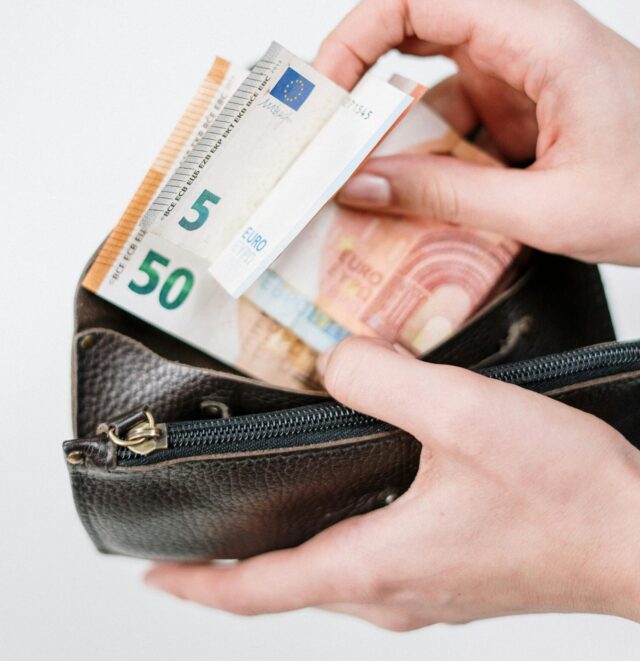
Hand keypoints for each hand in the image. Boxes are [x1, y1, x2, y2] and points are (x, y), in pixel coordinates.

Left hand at [145, 338, 639, 627]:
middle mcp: (395, 592)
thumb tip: (334, 359)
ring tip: (264, 509)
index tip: (155, 569)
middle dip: (238, 562)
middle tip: (204, 527)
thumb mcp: (461, 413)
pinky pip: (376, 562)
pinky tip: (356, 493)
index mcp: (376, 564)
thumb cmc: (566, 496)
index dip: (198, 581)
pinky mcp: (458, 575)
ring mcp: (429, 590)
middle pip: (289, 587)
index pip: (258, 590)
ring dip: (290, 549)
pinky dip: (341, 536)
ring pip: (334, 574)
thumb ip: (382, 378)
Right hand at [313, 0, 639, 265]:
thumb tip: (360, 185)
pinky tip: (415, 195)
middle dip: (357, 91)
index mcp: (536, 34)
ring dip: (394, 136)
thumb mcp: (548, 207)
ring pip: (426, 84)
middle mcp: (523, 35)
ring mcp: (520, 65)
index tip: (317, 92)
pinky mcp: (521, 97)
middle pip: (408, 35)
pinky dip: (427, 153)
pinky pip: (453, 114)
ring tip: (366, 188)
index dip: (349, 35)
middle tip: (321, 142)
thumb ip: (446, 195)